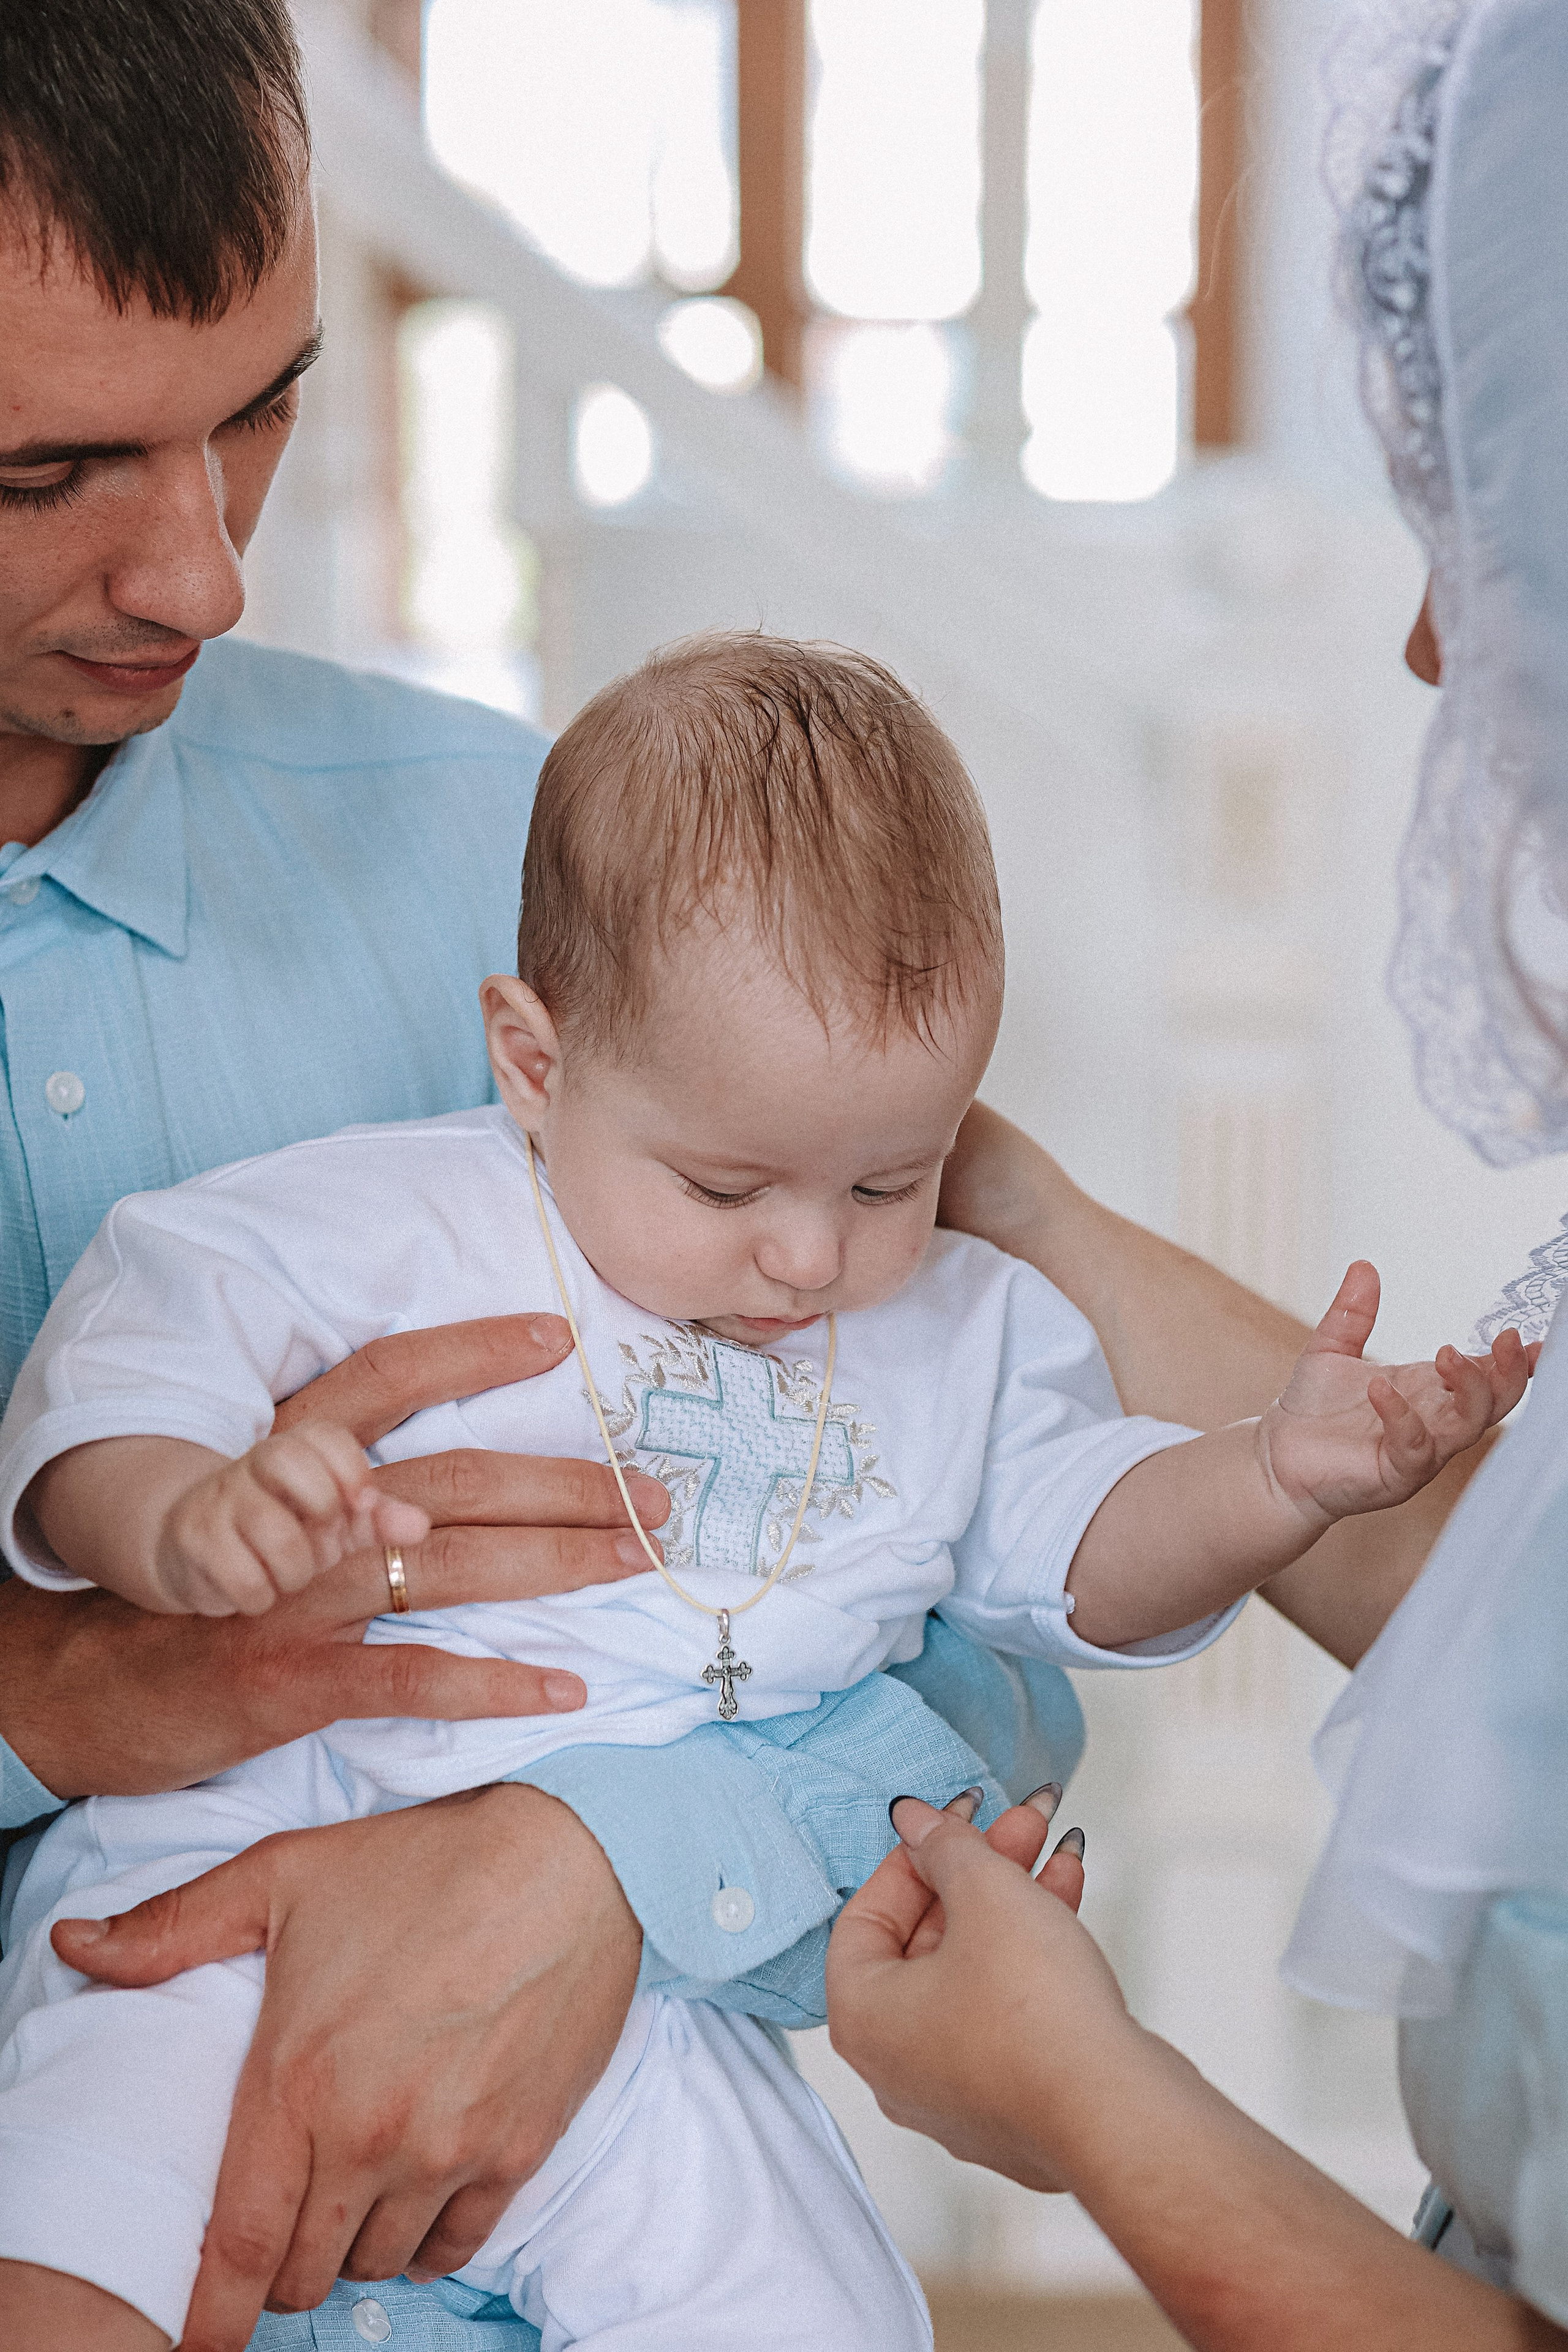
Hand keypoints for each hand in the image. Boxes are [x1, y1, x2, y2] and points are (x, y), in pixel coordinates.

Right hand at [0, 1314, 668, 1797]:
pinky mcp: (293, 1679)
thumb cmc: (185, 1599)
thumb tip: (439, 1484)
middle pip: (455, 1479)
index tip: (560, 1336)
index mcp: (288, 1457)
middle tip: (656, 1496)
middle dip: (566, 1485)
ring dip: (557, 1563)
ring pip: (449, 1566)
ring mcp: (298, 1598)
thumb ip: (335, 1489)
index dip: (475, 1349)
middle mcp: (300, 1515)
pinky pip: (414, 1677)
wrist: (76, 1683)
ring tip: (638, 1560)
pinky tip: (567, 1687)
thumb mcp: (252, 1517)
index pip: (391, 1376)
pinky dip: (496, 1682)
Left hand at [52, 1785, 641, 2351]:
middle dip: (282, 2263)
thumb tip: (74, 1945)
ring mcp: (450, 2152)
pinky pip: (455, 2245)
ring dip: (354, 2242)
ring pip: (377, 2263)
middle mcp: (371, 2135)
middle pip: (304, 2271)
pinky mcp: (518, 2151)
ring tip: (353, 2186)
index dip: (209, 2313)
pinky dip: (426, 2239)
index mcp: (299, 2081)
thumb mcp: (285, 1875)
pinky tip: (417, 2191)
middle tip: (284, 2216)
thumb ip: (173, 1926)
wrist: (569, 1855)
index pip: (239, 2247)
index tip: (195, 2335)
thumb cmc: (423, 1863)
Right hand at [154, 1423, 429, 1615]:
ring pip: (282, 1540)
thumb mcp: (334, 1522)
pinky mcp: (192, 1538)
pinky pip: (246, 1579)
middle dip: (323, 1530)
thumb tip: (418, 1526)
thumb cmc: (282, 1532)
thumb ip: (376, 1519)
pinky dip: (259, 1597)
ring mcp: (217, 1498)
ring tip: (283, 1574)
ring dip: (293, 1573)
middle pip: (308, 1483)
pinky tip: (254, 1591)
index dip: (352, 1473)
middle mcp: (251, 1464)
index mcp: (292, 1449)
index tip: (360, 1505)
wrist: (192, 1549)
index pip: (327, 1437)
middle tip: (314, 1549)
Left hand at [828, 1794, 1126, 2194]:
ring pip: (974, 1973)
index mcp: (864, 2020)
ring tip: (1056, 1848)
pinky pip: (1009, 2011)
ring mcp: (958, 2091)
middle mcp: (898, 2065)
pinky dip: (1032, 1954)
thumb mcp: (985, 1894)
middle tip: (1019, 1826)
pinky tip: (1069, 1899)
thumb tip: (915, 1822)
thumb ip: (945, 1846)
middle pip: (926, 1941)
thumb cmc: (1036, 2017)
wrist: (1116, 2113)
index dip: (914, 1857)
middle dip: (977, 1871)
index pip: (867, 1917)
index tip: (953, 1822)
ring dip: (1013, 1902)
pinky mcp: (1015, 2103)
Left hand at [1261, 1263, 1535, 1527]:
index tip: (1530, 1339)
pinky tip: (1381, 1388)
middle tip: (1508, 1341)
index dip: (1513, 1360)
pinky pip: (1414, 1448)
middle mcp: (1434, 1423)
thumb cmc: (1311, 1410)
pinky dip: (1402, 1416)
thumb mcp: (1331, 1349)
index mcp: (1429, 1392)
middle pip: (1493, 1402)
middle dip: (1507, 1373)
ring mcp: (1419, 1452)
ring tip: (1447, 1354)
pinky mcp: (1394, 1475)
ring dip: (1469, 1390)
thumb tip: (1363, 1266)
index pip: (1485, 1376)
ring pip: (1467, 1427)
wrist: (1276, 1456)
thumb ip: (1352, 1313)